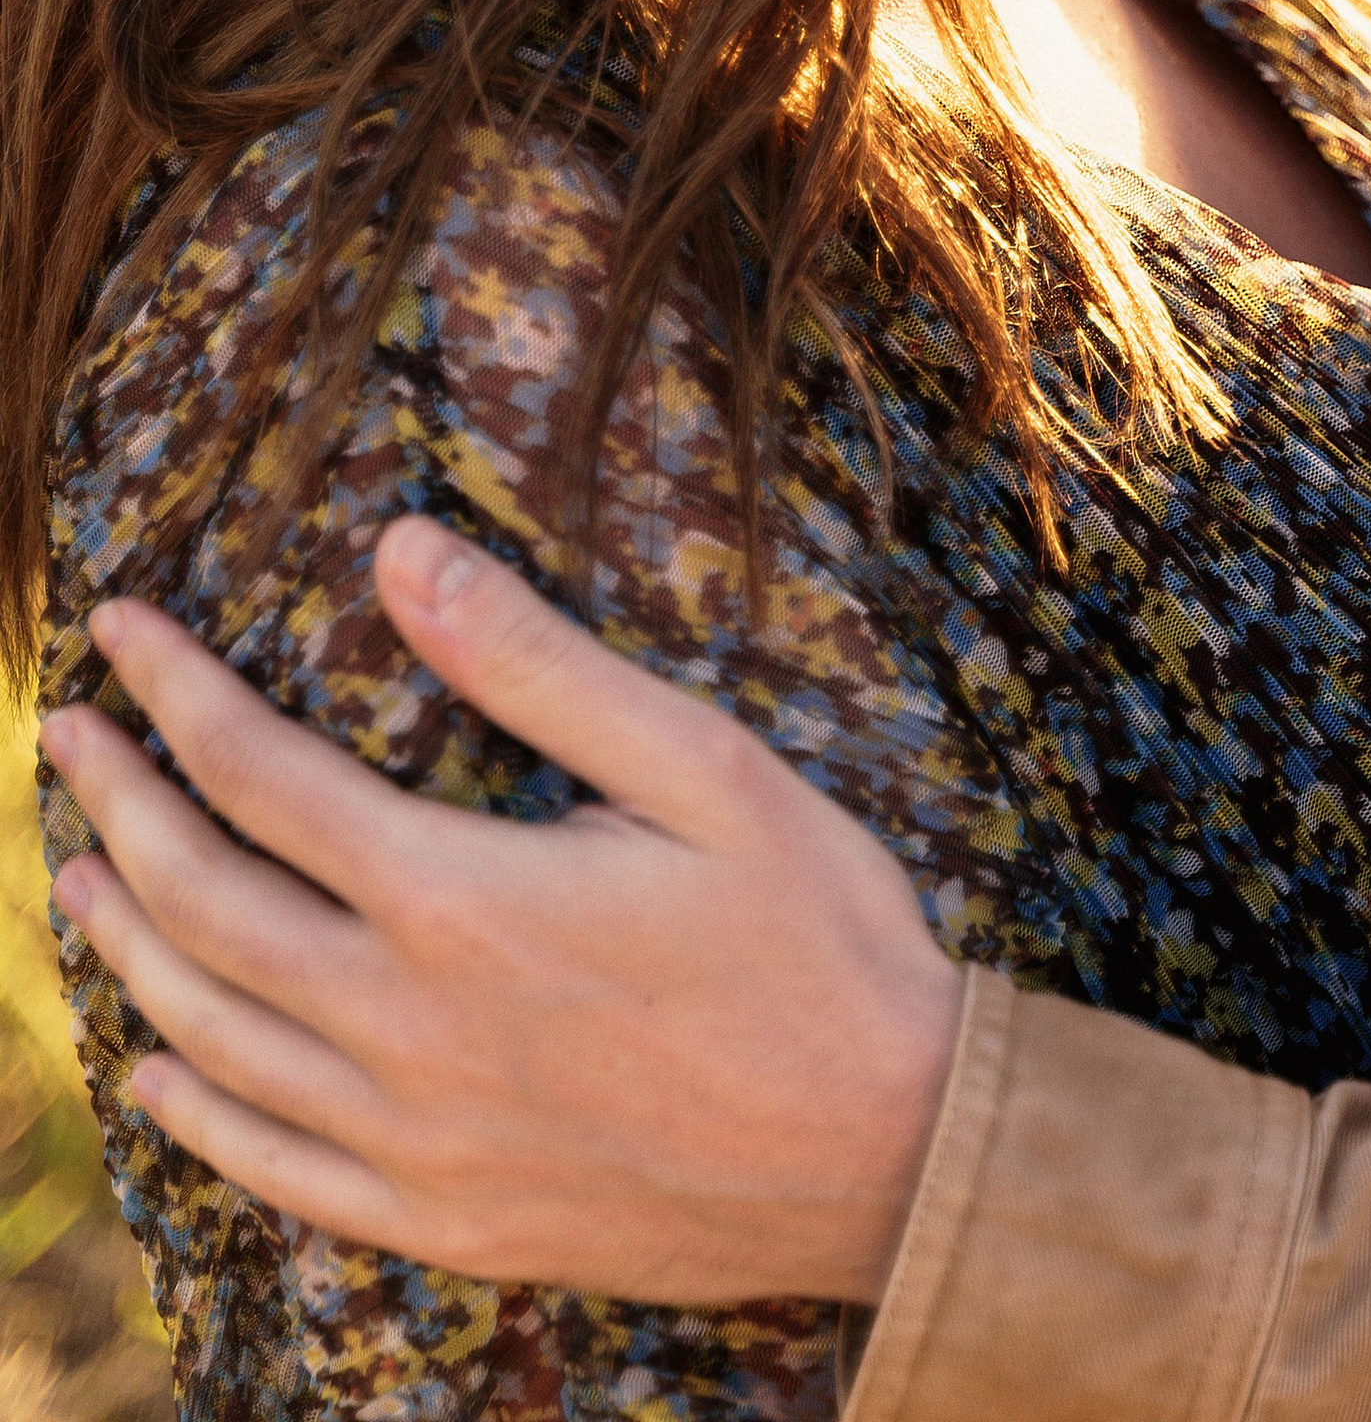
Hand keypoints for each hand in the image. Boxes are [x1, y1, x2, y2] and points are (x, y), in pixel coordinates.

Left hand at [37, 515, 963, 1303]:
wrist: (888, 1152)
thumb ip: (534, 663)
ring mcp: (413, 1142)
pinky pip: (270, 1169)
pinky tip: (156, 1072)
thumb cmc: (814, 934)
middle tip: (66, 735)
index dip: (176, 692)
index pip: (259, 773)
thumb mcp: (699, 764)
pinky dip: (191, 1112)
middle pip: (203, 903)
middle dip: (118, 805)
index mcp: (459, 901)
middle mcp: (405, 1030)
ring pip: (211, 1037)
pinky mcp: (443, 1220)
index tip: (121, 629)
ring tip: (80, 874)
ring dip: (129, 945)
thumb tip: (400, 550)